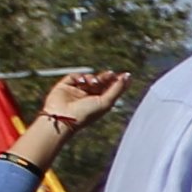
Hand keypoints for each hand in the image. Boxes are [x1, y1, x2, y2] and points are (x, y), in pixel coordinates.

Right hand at [14, 65, 132, 157]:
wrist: (63, 118)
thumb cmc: (86, 114)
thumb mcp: (106, 102)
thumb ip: (117, 89)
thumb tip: (128, 76)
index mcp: (99, 103)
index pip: (110, 89)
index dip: (117, 81)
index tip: (125, 75)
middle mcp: (88, 97)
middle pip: (100, 82)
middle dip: (106, 77)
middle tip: (110, 74)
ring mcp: (76, 91)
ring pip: (88, 78)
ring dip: (93, 78)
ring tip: (94, 82)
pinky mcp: (65, 86)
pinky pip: (74, 76)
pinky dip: (80, 76)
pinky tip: (83, 81)